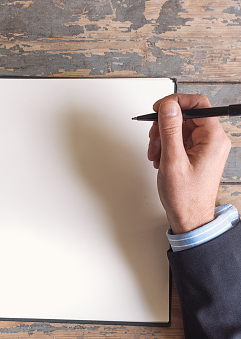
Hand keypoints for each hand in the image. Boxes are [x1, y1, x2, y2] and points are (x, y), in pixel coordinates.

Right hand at [148, 94, 230, 233]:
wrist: (189, 217)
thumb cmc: (186, 196)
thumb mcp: (173, 160)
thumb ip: (170, 130)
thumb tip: (168, 106)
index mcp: (213, 139)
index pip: (198, 104)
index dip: (176, 102)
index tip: (159, 108)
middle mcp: (212, 140)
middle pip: (185, 115)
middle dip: (164, 125)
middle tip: (154, 138)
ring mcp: (204, 147)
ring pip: (178, 127)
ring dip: (162, 138)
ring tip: (156, 154)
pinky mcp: (195, 153)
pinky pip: (178, 139)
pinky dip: (165, 146)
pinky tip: (160, 158)